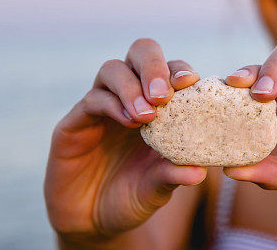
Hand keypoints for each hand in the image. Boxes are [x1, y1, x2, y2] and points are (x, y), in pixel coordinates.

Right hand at [44, 38, 206, 244]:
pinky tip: (128, 122)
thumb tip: (200, 171)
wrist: (91, 223)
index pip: (171, 70)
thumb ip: (173, 175)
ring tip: (147, 115)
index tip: (191, 82)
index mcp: (159, 104)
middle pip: (141, 53)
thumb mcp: (157, 189)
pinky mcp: (75, 121)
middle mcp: (130, 96)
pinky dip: (112, 105)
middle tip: (163, 94)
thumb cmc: (132, 197)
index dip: (181, 70)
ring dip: (132, 87)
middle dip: (154, 65)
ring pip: (113, 69)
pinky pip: (92, 99)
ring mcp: (102, 105)